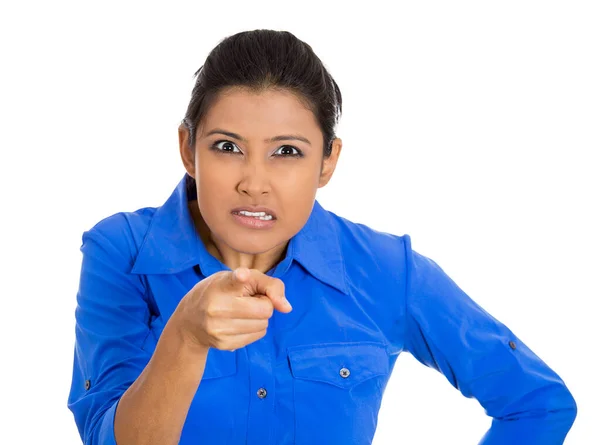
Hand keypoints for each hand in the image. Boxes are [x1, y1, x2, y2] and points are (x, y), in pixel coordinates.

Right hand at [173, 267, 291, 350]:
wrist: (189, 321)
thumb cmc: (220, 292)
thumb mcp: (241, 277)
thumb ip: (269, 284)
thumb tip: (287, 308)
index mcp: (222, 284)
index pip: (233, 279)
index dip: (241, 277)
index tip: (242, 275)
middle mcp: (217, 307)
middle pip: (265, 309)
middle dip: (263, 304)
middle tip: (247, 300)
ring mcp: (219, 328)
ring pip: (263, 325)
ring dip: (259, 317)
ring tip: (240, 311)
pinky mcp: (223, 344)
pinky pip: (257, 335)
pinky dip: (254, 328)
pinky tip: (238, 322)